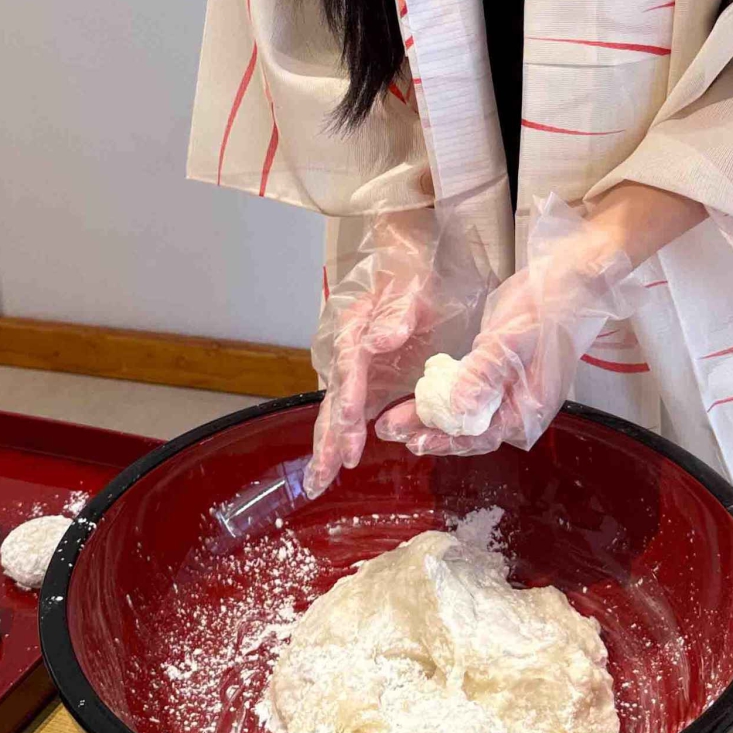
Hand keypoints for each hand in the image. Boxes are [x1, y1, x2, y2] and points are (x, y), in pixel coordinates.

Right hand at [303, 210, 489, 496]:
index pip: (350, 378)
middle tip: (319, 480)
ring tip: (317, 481)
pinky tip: (335, 456)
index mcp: (358, 330)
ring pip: (335, 408)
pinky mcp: (365, 370)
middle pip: (333, 401)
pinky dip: (340, 431)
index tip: (352, 444)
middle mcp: (348, 348)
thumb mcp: (413, 283)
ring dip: (327, 443)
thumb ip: (397, 311)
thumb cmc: (414, 269)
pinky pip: (348, 405)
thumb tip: (377, 341)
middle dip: (326, 441)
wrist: (409, 252)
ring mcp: (354, 361)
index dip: (350, 413)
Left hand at [376, 192, 646, 455]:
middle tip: (387, 429)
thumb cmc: (548, 308)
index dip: (446, 441)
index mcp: (528, 410)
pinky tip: (419, 391)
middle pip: (468, 428)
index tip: (413, 441)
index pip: (481, 437)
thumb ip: (482, 377)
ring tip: (393, 416)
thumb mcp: (511, 342)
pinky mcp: (497, 368)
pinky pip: (465, 388)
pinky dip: (442, 392)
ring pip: (463, 410)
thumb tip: (456, 412)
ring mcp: (508, 388)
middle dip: (429, 430)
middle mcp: (517, 406)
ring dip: (430, 413)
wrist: (572, 274)